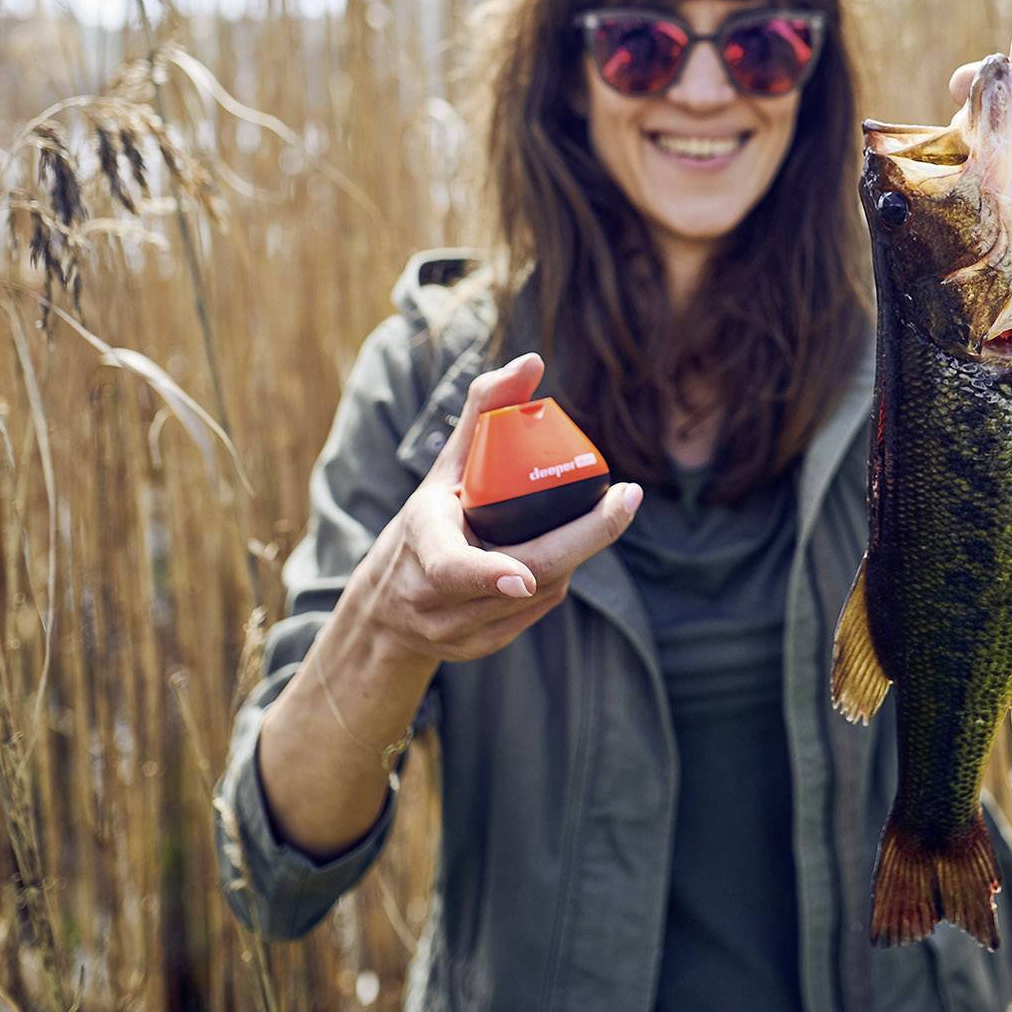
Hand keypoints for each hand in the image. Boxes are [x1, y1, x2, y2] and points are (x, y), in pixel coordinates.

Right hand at [355, 353, 640, 663]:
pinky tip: (555, 559)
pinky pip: (539, 612)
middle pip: (525, 580)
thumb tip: (532, 361)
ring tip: (581, 522)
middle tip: (625, 500)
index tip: (524, 577)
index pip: (451, 568)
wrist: (386, 605)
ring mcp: (456, 632)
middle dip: (583, 541)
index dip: (489, 574)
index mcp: (421, 545)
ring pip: (542, 593)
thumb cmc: (428, 521)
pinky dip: (556, 581)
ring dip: (572, 556)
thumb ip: (486, 409)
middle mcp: (433, 598)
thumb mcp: (447, 466)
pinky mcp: (479, 650)